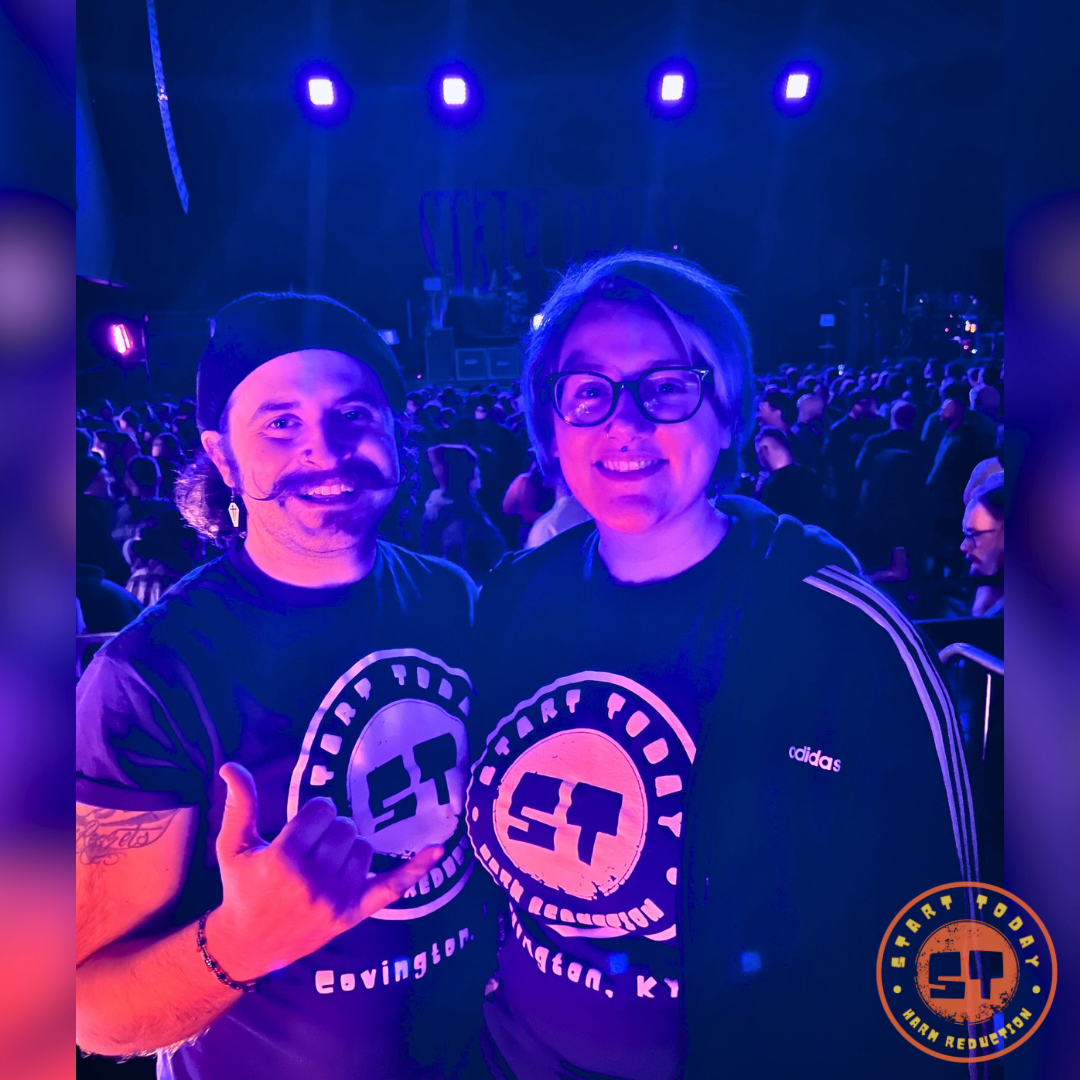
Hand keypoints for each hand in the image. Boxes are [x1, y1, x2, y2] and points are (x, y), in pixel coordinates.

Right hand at [207, 762, 441, 980]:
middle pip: (346, 827)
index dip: (314, 814)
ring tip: (325, 862)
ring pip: (365, 847)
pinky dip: (416, 869)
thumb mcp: (233, 846)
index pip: (322, 811)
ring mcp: (336, 899)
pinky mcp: (353, 914)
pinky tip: (437, 849)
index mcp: (284, 859)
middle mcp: (313, 880)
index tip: (303, 827)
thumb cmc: (241, 888)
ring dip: (350, 848)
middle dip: (331, 830)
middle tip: (312, 847)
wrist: (248, 945)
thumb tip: (232, 765)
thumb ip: (240, 804)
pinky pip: (392, 887)